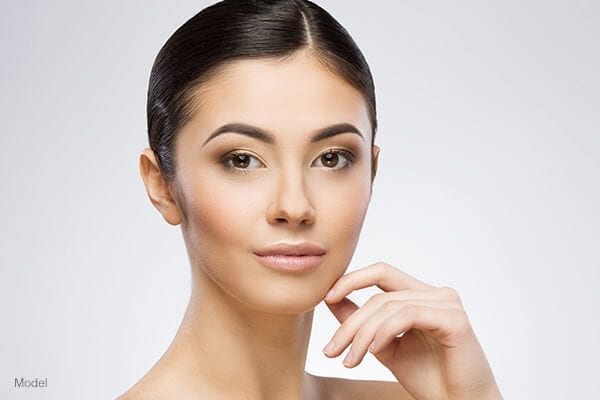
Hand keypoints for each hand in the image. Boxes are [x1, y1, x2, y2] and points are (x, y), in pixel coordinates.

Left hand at [322, 262, 501, 399]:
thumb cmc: (428, 377)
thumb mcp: (383, 345)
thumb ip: (361, 321)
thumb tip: (330, 298)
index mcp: (421, 295)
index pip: (381, 272)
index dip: (351, 280)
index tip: (325, 298)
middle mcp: (435, 294)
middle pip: (380, 294)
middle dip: (351, 322)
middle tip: (332, 350)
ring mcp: (447, 304)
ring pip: (389, 307)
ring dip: (363, 335)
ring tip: (351, 360)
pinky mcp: (454, 319)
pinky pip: (408, 315)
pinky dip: (384, 332)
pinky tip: (374, 351)